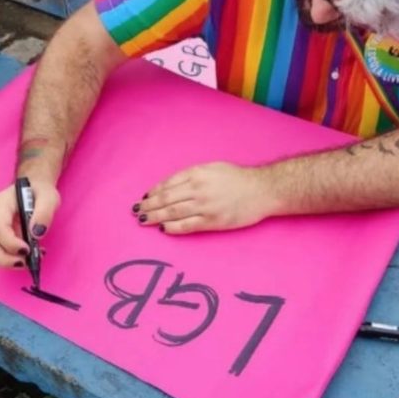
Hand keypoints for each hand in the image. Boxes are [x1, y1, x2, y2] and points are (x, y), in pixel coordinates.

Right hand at [0, 180, 60, 266]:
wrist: (34, 188)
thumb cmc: (40, 191)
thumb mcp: (49, 197)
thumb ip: (44, 213)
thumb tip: (36, 233)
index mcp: (0, 203)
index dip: (12, 244)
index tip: (29, 250)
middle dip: (5, 260)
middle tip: (26, 263)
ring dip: (8, 261)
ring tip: (30, 260)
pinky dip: (10, 258)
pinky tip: (28, 255)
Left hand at [134, 162, 276, 233]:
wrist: (262, 190)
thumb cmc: (237, 178)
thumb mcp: (213, 168)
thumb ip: (192, 175)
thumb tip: (171, 186)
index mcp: (197, 173)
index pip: (168, 184)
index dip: (153, 192)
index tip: (144, 198)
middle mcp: (199, 189)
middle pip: (166, 198)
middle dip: (149, 205)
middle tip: (137, 211)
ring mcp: (205, 206)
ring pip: (173, 212)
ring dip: (155, 217)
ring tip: (143, 220)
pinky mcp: (213, 221)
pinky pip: (187, 225)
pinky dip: (172, 227)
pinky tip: (163, 229)